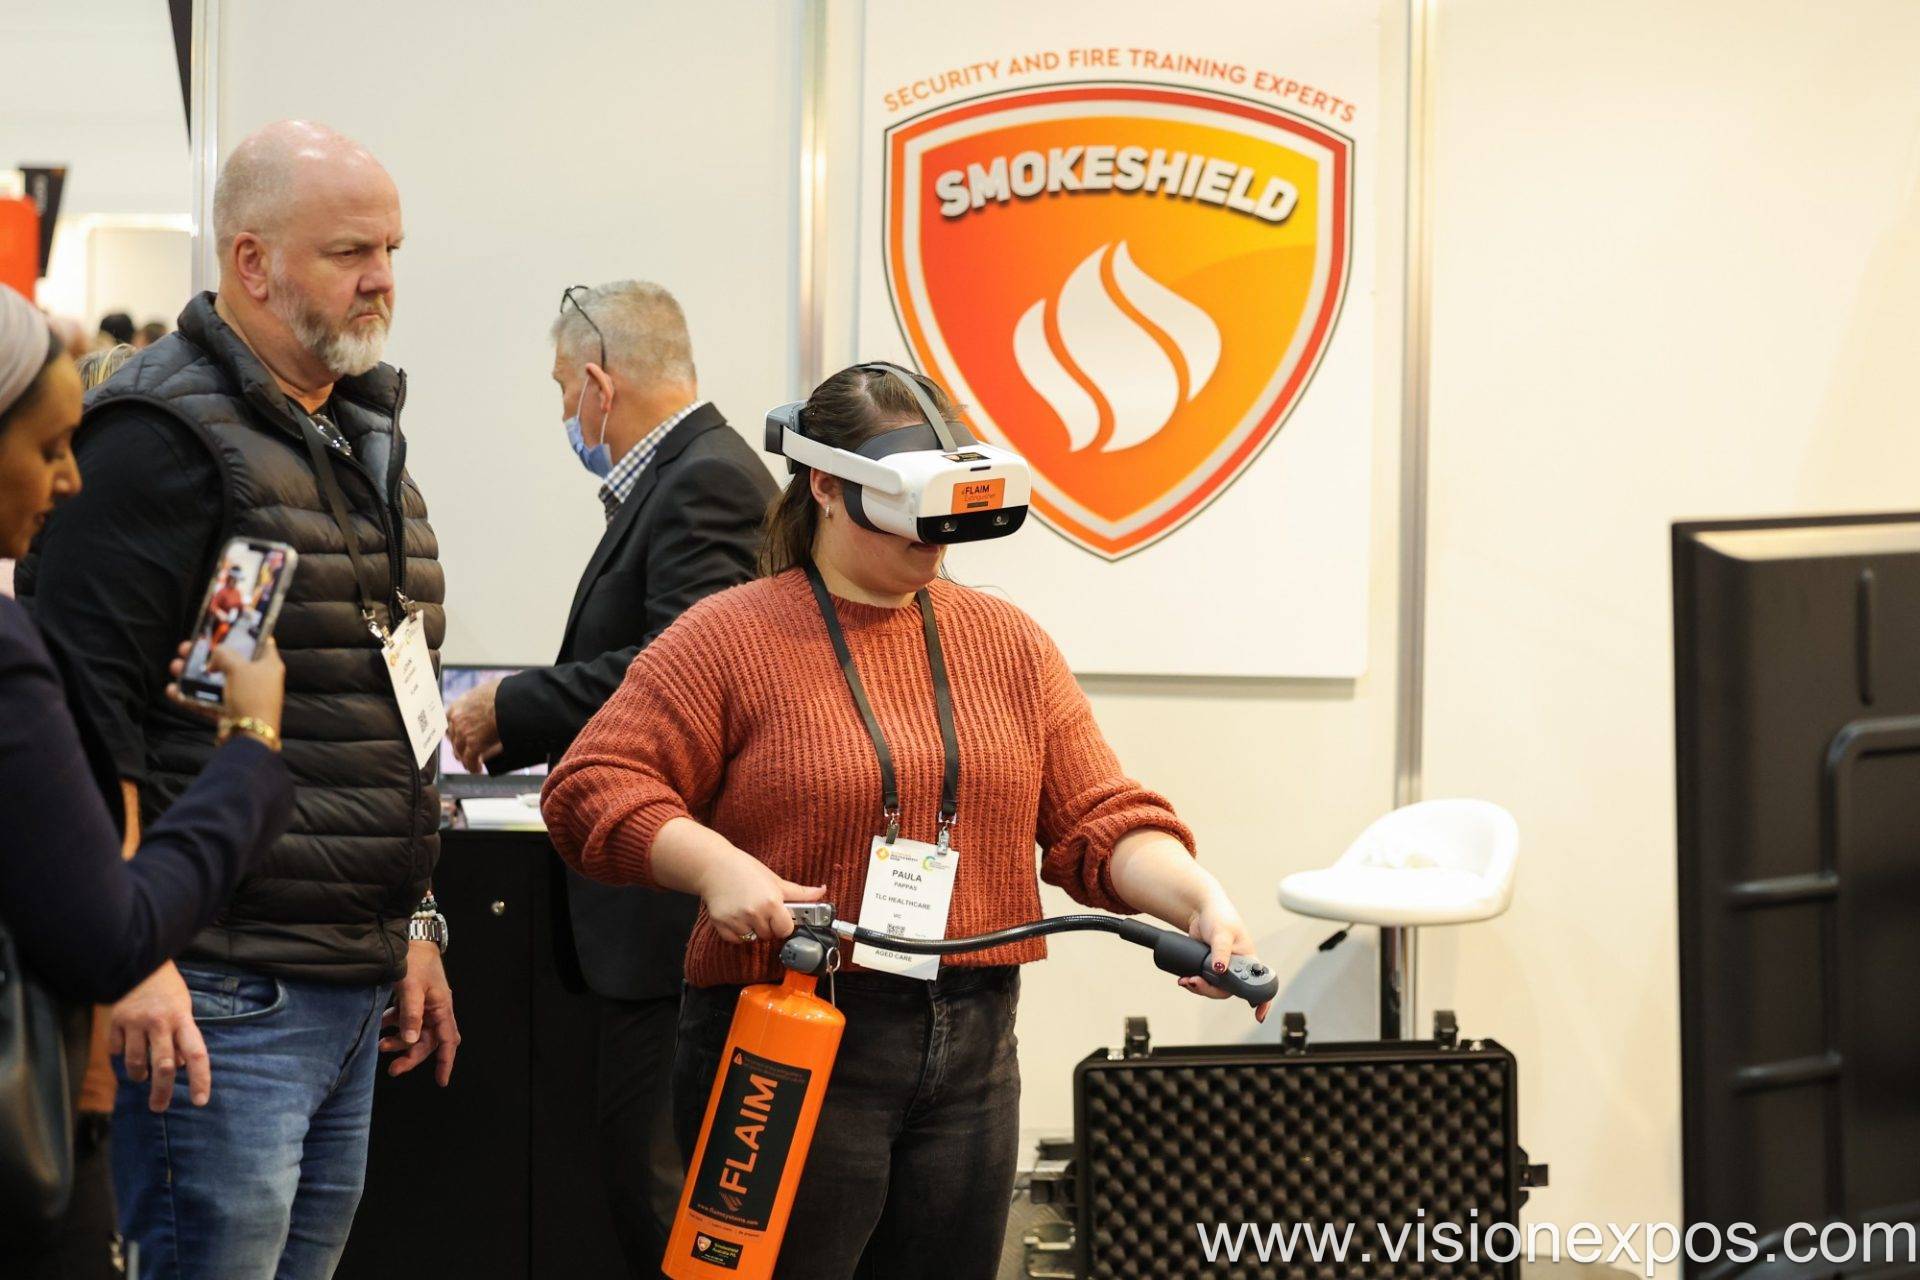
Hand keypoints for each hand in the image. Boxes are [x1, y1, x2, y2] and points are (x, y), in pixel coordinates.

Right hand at [109, 961, 210, 1109]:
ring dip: (140, 1075)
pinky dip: (122, 1058)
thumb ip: (182, 1037)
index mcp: (182, 1019)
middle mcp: (160, 1022)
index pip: (196, 1054)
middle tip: (159, 1107)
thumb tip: (178, 1068)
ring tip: (142, 1077)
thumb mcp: (184, 1009)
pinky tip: (127, 1055)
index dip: (200, 1079)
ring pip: (136, 1063)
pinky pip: (116, 1051)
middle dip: (162, 1092)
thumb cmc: (168, 992)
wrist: (140, 964)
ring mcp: (135, 1023)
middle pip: (164, 1066)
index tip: (199, 1101)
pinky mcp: (115, 1022)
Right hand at [166, 637, 285, 738]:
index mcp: (268, 665)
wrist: (249, 737)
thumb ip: (225, 654)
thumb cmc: (251, 696)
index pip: (261, 642)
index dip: (245, 632)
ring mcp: (241, 696)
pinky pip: (207, 701)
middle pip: (229, 660)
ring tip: (174, 666)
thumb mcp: (239, 668)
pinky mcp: (228, 712)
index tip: (225, 625)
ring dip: (192, 673)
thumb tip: (216, 653)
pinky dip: (190, 696)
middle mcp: (257, 679)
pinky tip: (172, 690)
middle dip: (205, 653)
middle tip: (185, 647)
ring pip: (213, 680)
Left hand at [380, 940, 460, 1084]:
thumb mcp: (411, 988)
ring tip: (380, 1045)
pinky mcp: (412, 1000)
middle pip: (427, 1042)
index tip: (441, 1081)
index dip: (445, 1062)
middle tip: (392, 1069)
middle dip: (411, 1057)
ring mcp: (424, 1005)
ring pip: (414, 1033)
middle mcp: (436, 1010)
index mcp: (441, 1008)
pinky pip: (405, 1020)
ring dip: (399, 1041)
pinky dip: (393, 1025)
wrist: (412, 939)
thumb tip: (410, 1041)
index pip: (447, 1042)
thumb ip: (411, 1015)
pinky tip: (380, 1025)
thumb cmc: (416, 961)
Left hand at [447, 679, 502, 773]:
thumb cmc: (504, 693)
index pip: (448, 721)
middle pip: (453, 738)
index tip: (458, 735)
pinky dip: (473, 766)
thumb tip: (488, 702)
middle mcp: (457, 719)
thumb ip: (481, 700)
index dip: (454, 730)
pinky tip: (477, 769)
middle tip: (465, 752)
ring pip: (459, 751)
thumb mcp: (487, 691)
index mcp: (459, 705)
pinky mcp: (474, 744)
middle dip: (459, 746)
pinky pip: (470, 760)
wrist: (510, 701)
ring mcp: (464, 732)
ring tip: (472, 763)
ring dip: (465, 758)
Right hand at [696, 847, 824, 945]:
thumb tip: (822, 891)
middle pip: (769, 936)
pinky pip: (735, 940)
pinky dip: (737, 932)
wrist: (713, 866)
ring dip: (752, 929)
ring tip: (747, 910)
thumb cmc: (745, 869)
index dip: (784, 924)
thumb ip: (799, 892)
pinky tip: (736, 915)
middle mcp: (754, 913)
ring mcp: (736, 920)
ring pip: (752, 939)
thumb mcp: (775, 879)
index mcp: (771, 902)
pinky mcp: (721, 924)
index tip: (780, 916)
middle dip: (768, 926)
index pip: (785, 930)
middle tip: (761, 909)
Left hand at [1177, 891, 1271, 1023]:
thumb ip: (1221, 951)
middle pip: (1229, 991)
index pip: (1260, 985)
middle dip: (1211, 991)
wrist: (1200, 911)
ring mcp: (1222, 969)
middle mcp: (1237, 968)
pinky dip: (1194, 983)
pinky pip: (1204, 982)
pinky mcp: (1208, 968)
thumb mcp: (1222, 933)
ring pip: (1214, 989)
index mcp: (1249, 960)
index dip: (1262, 1002)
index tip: (1259, 1015)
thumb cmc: (1220, 916)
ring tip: (1186, 980)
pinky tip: (1184, 979)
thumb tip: (1220, 969)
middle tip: (1196, 983)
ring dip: (1200, 988)